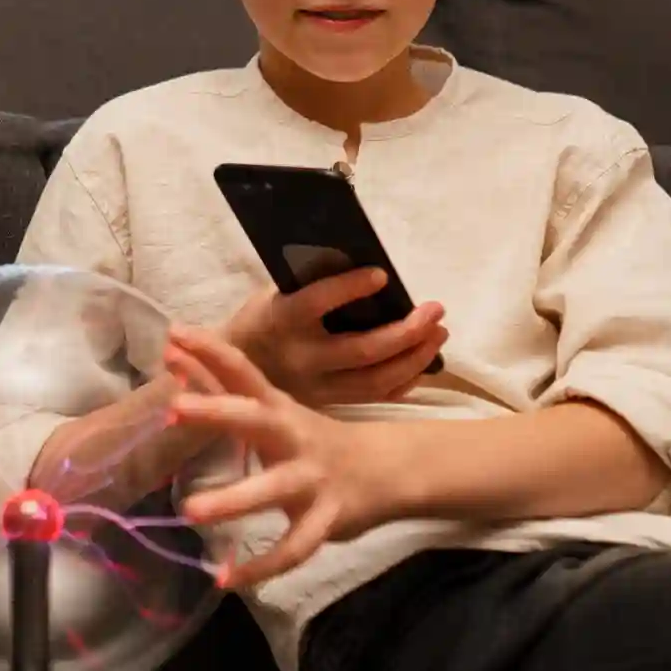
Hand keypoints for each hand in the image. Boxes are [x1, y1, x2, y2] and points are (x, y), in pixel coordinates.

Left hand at [163, 324, 402, 589]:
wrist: (389, 469)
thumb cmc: (312, 437)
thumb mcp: (272, 409)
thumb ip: (222, 386)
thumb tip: (172, 353)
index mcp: (277, 408)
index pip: (242, 372)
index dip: (210, 352)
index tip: (173, 335)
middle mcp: (293, 437)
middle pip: (254, 419)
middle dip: (216, 412)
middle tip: (174, 407)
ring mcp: (311, 478)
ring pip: (272, 489)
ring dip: (233, 499)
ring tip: (190, 511)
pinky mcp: (325, 519)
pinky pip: (292, 547)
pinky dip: (260, 567)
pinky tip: (225, 579)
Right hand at [220, 269, 447, 408]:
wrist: (233, 375)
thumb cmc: (262, 321)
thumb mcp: (277, 294)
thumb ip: (313, 283)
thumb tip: (364, 265)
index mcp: (283, 320)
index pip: (318, 302)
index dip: (350, 288)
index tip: (382, 275)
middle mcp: (302, 357)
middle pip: (363, 351)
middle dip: (407, 332)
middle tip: (435, 310)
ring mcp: (316, 387)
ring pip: (375, 380)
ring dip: (415, 358)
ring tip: (438, 334)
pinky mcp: (327, 404)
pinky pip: (374, 397)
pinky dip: (404, 380)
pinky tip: (422, 362)